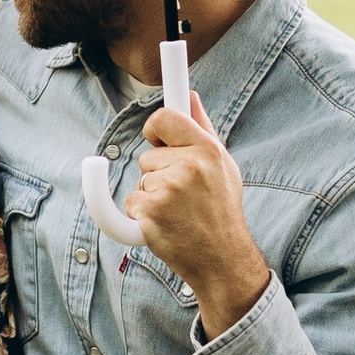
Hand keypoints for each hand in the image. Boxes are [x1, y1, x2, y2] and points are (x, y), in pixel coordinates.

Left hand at [126, 96, 272, 342]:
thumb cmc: (221, 210)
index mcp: (208, 150)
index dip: (155, 127)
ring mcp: (169, 188)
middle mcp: (190, 165)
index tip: (154, 135)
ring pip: (141, 180)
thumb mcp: (223, 166)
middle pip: (148, 155)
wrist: (222, 259)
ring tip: (178, 212)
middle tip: (182, 194)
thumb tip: (190, 96)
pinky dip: (142, 215)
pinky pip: (132, 202)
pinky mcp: (151, 210)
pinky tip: (166, 224)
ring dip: (151, 195)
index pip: (165, 117)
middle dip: (158, 172)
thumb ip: (203, 129)